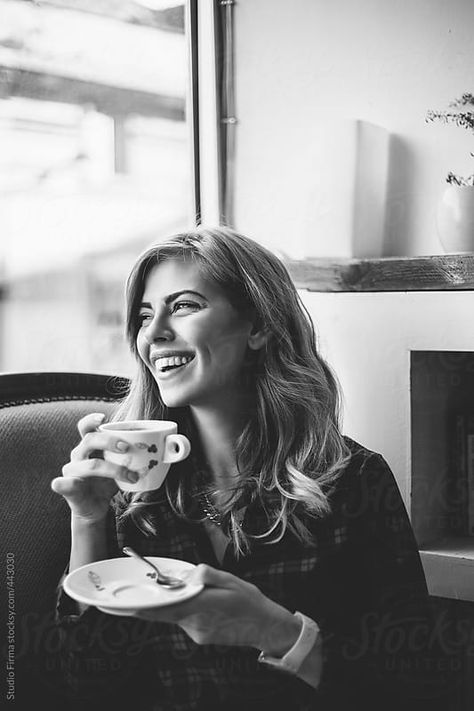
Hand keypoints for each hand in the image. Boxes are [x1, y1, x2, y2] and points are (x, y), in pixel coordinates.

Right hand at [50, 412, 138, 522]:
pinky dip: (65, 483)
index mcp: (90, 445)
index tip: (104, 418)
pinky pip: (62, 484)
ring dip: (113, 470)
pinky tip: (68, 483)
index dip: (92, 419)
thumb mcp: (123, 465)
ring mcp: (72, 471)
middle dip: (110, 441)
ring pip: (89, 465)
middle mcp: (78, 454)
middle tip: (128, 448)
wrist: (95, 507)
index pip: (86, 426)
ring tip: (131, 476)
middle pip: (90, 440)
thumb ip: (139, 454)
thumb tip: (171, 446)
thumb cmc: (109, 481)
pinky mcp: (68, 488)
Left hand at [134, 564, 300, 654]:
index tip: (127, 604)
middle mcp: (195, 623)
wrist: (265, 627)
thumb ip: (206, 575)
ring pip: (176, 615)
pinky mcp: (200, 638)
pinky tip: (204, 604)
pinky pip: (185, 620)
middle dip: (155, 601)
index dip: (145, 607)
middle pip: (167, 611)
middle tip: (142, 591)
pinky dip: (186, 610)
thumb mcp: (230, 579)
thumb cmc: (249, 601)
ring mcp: (197, 633)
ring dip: (176, 603)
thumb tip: (188, 574)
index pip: (166, 608)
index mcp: (202, 606)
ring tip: (195, 591)